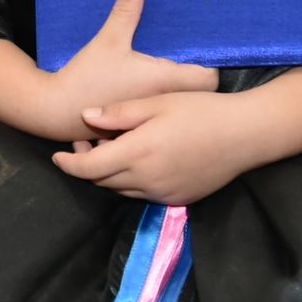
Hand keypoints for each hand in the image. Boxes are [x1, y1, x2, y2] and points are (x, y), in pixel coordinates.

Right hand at [36, 0, 217, 141]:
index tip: (200, 47)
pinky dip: (163, 93)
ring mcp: (153, 112)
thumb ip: (126, 11)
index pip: (210, 78)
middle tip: (186, 47)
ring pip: (181, 97)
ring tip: (169, 58)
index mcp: (165, 80)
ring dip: (180, 82)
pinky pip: (163, 104)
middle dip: (196, 69)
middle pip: (199, 88)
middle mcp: (165, 100)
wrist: (58, 110)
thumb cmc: (87, 78)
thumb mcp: (108, 40)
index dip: (210, 63)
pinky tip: (148, 77)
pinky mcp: (139, 118)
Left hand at [52, 90, 260, 204]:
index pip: (89, 168)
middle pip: (101, 181)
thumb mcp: (156, 103)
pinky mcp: (179, 198)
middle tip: (85, 142)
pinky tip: (137, 159)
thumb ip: (118, 113)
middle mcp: (147, 180)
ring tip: (110, 148)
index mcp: (137, 154)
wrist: (245, 135)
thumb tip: (85, 117)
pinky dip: (131, 181)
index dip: (68, 163)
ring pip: (121, 189)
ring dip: (108, 174)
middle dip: (86, 166)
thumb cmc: (200, 110)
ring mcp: (164, 193)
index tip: (56, 155)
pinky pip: (143, 193)